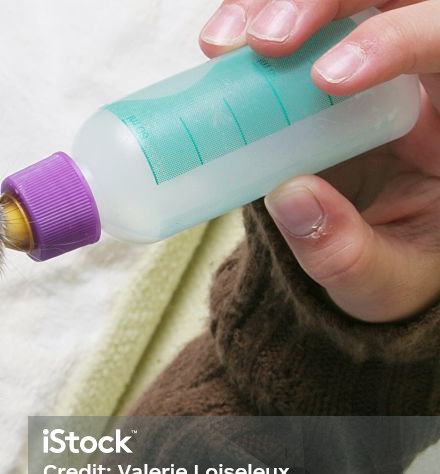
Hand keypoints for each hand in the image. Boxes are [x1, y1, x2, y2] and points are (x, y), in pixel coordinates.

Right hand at [199, 0, 439, 322]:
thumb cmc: (399, 269)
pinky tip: (219, 46)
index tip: (329, 76)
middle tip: (264, 40)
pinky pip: (293, 16)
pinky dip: (253, 15)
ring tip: (225, 44)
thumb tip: (289, 195)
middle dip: (324, 2)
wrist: (372, 262)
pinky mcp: (323, 58)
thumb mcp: (383, 281)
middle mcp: (422, 71)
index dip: (397, 39)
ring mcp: (372, 55)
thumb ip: (346, 252)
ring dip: (277, 3)